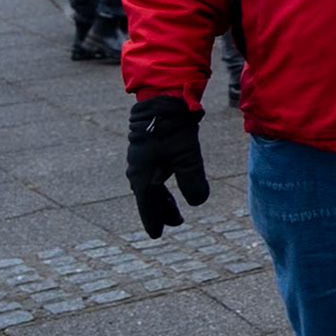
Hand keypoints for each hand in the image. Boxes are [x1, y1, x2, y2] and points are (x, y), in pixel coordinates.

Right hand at [126, 96, 208, 237]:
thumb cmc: (174, 129)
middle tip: (175, 223)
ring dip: (162, 199)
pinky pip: (153, 175)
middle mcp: (138, 170)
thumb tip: (197, 203)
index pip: (147, 205)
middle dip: (161, 211)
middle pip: (149, 197)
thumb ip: (193, 182)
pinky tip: (168, 185)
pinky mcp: (149, 150)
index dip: (153, 220)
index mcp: (142, 175)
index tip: (156, 235)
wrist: (165, 100)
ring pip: (151, 186)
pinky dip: (161, 185)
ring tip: (175, 210)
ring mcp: (142, 159)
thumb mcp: (188, 158)